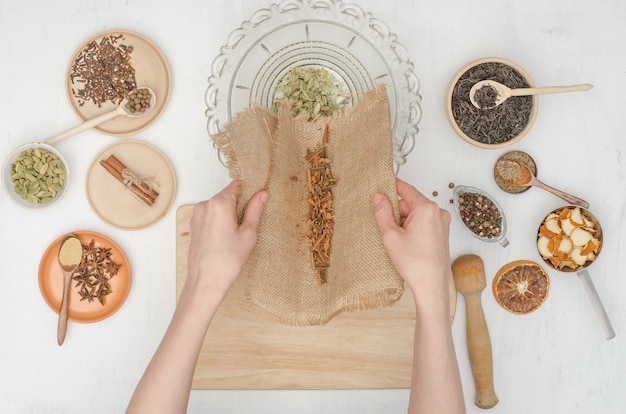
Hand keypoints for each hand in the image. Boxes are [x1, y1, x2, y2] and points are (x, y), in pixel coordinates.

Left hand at [186, 181, 267, 296]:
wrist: (205, 282)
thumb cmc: (227, 261)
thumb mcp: (248, 234)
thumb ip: (255, 210)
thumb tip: (262, 195)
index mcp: (218, 204)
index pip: (237, 186)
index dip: (249, 193)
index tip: (256, 203)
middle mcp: (204, 206)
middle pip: (227, 196)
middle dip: (239, 206)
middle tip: (247, 226)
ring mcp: (197, 216)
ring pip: (218, 207)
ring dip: (229, 215)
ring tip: (235, 236)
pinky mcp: (194, 226)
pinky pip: (210, 217)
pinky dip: (219, 223)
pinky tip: (225, 239)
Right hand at [372, 178, 451, 301]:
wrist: (431, 285)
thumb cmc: (414, 263)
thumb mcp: (391, 235)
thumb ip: (383, 212)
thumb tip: (378, 197)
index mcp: (426, 208)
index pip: (406, 189)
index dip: (391, 187)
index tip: (380, 186)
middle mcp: (438, 212)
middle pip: (410, 203)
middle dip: (397, 212)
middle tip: (387, 228)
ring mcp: (442, 222)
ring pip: (416, 213)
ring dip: (405, 222)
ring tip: (398, 240)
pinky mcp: (442, 232)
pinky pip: (424, 222)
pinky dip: (413, 228)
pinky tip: (407, 243)